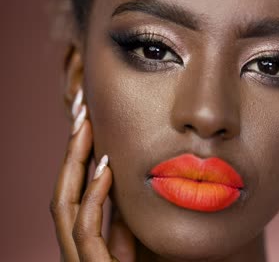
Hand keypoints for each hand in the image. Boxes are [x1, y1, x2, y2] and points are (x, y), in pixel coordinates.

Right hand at [50, 104, 134, 261]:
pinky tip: (105, 168)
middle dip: (70, 151)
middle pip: (63, 192)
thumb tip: (113, 179)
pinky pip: (85, 229)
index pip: (75, 191)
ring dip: (75, 164)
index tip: (89, 122)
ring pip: (64, 206)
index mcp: (87, 240)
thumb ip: (121, 218)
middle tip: (82, 111)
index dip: (77, 156)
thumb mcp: (136, 241)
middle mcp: (76, 249)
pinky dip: (92, 196)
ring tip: (87, 127)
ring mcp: (81, 260)